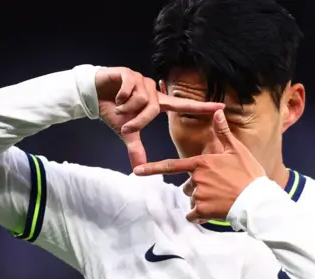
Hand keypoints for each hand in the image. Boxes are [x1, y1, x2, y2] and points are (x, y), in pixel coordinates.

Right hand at [95, 67, 224, 167]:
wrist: (93, 96)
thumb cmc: (113, 112)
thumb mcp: (126, 132)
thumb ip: (135, 148)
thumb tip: (138, 168)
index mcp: (157, 103)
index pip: (183, 105)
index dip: (202, 107)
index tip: (221, 107)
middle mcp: (153, 90)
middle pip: (152, 108)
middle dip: (137, 120)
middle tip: (124, 124)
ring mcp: (141, 80)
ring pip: (140, 99)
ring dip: (126, 107)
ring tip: (118, 105)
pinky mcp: (128, 73)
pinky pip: (130, 88)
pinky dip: (120, 96)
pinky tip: (115, 96)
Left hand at [133, 110, 265, 221]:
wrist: (257, 200)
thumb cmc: (249, 174)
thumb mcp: (237, 150)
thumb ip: (223, 132)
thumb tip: (217, 112)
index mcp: (201, 163)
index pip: (171, 166)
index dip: (152, 168)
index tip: (137, 171)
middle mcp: (196, 179)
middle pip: (187, 186)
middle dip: (198, 188)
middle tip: (219, 188)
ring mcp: (198, 195)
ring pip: (192, 199)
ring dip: (201, 201)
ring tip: (220, 199)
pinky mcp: (202, 210)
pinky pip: (193, 214)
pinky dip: (200, 215)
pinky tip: (214, 211)